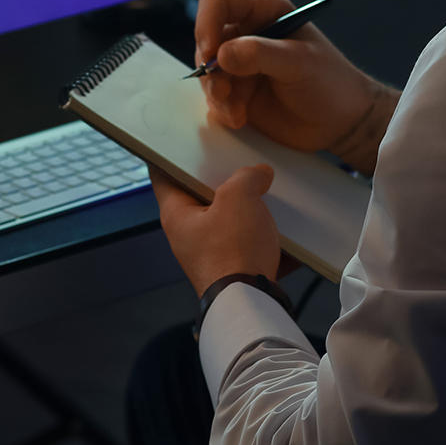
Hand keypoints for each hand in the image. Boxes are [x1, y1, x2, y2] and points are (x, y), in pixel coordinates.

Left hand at [151, 164, 286, 295]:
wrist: (252, 303)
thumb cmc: (234, 250)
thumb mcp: (239, 198)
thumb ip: (247, 177)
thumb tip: (260, 174)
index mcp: (177, 215)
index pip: (162, 175)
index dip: (169, 155)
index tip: (177, 141)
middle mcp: (188, 236)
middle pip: (200, 198)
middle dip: (221, 181)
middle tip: (237, 162)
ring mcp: (210, 255)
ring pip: (228, 222)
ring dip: (247, 210)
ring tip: (266, 192)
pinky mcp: (234, 270)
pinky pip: (248, 245)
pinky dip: (264, 236)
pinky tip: (283, 228)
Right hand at [195, 0, 396, 172]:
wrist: (340, 121)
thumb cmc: (329, 81)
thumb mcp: (299, 62)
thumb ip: (260, 55)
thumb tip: (221, 54)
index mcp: (263, 12)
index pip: (218, 2)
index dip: (206, 23)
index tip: (211, 53)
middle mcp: (246, 34)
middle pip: (205, 40)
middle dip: (210, 68)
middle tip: (224, 91)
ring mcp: (239, 64)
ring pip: (206, 72)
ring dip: (216, 93)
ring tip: (238, 111)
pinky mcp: (237, 92)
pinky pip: (213, 97)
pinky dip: (222, 109)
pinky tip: (241, 119)